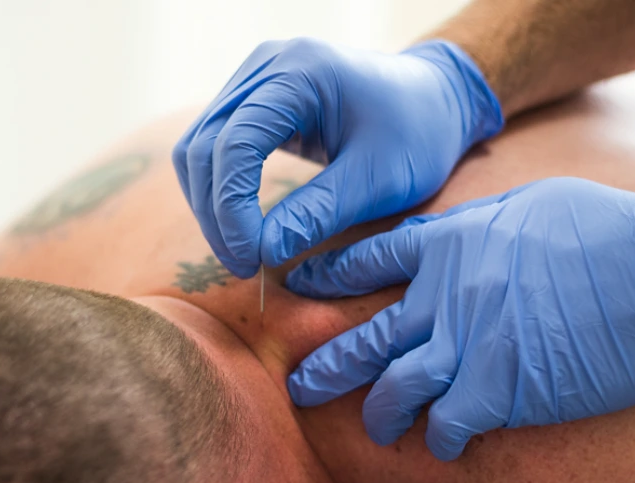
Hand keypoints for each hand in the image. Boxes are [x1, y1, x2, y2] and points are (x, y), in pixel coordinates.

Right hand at [172, 38, 502, 277]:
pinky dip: (220, 189)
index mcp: (300, 73)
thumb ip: (318, 214)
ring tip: (241, 251)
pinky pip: (216, 146)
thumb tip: (262, 253)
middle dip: (215, 213)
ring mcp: (257, 78)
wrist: (436, 101)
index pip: (235, 144)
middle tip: (242, 265)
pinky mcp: (256, 98)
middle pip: (205, 145)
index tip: (250, 259)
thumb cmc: (418, 134)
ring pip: (199, 147)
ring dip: (210, 204)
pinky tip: (241, 225)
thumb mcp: (377, 180)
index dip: (231, 209)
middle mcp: (268, 65)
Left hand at [286, 178, 634, 459]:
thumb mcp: (532, 206)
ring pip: (394, 391)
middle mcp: (445, 294)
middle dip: (325, 366)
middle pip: (364, 337)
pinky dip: (442, 442)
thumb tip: (460, 236)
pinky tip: (447, 449)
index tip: (299, 291)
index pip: (368, 260)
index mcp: (451, 242)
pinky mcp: (499, 391)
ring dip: (381, 416)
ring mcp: (467, 345)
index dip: (328, 278)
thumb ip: (479, 226)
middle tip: (299, 387)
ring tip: (376, 430)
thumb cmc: (612, 233)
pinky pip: (447, 427)